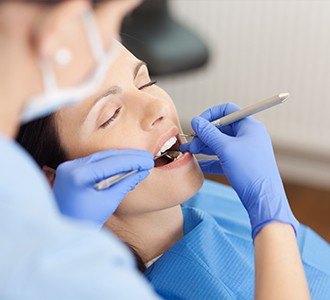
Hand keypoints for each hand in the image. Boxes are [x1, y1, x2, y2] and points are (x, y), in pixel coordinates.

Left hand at [53, 149, 153, 227]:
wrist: (64, 230)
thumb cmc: (86, 221)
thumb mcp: (109, 202)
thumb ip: (126, 183)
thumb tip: (143, 171)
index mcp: (79, 176)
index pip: (112, 163)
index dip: (133, 161)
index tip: (149, 161)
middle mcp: (71, 167)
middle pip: (106, 156)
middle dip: (129, 156)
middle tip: (147, 158)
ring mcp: (69, 166)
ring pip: (101, 157)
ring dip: (121, 158)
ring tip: (139, 160)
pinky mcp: (70, 169)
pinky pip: (94, 162)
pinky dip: (110, 163)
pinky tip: (124, 164)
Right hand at [180, 103, 298, 238]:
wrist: (263, 199)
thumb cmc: (249, 170)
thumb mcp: (226, 148)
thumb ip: (209, 133)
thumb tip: (196, 121)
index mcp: (249, 126)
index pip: (228, 110)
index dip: (210, 115)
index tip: (197, 124)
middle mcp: (248, 136)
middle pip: (221, 128)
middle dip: (203, 134)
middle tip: (190, 143)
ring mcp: (245, 151)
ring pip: (220, 143)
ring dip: (204, 147)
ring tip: (188, 152)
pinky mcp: (241, 164)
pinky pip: (222, 158)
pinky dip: (210, 160)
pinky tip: (198, 165)